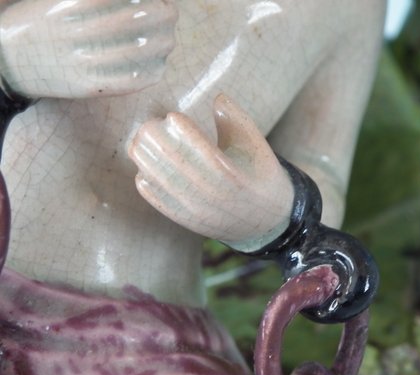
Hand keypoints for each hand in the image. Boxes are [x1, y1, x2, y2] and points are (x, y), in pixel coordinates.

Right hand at [0, 0, 177, 97]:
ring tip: (167, 38)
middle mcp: (75, 31)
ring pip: (139, 51)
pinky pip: (130, 81)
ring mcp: (82, 60)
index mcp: (70, 5)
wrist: (11, 62)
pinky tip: (159, 64)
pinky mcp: (87, 86)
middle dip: (163, 13)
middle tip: (169, 12)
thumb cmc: (43, 23)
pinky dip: (152, 71)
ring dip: (163, 42)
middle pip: (138, 19)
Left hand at [128, 94, 294, 250]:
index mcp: (234, 176)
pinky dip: (146, 181)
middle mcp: (214, 196)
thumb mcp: (258, 146)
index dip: (182, 132)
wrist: (267, 221)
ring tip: (142, 141)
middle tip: (150, 125)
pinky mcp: (187, 221)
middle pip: (174, 165)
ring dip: (146, 158)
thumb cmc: (261, 176)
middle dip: (157, 142)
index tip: (173, 116)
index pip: (201, 151)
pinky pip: (158, 200)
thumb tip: (218, 98)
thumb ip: (238, 121)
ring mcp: (198, 211)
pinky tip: (144, 166)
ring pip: (161, 182)